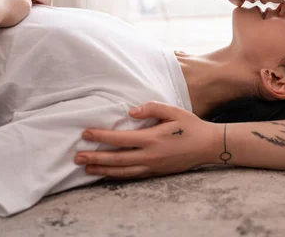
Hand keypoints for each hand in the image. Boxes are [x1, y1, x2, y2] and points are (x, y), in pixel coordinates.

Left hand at [75, 102, 221, 178]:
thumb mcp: (174, 111)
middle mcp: (150, 156)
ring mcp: (153, 167)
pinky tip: (107, 174)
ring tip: (86, 168)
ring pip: (122, 171)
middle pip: (116, 159)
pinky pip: (132, 176)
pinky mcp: (156, 173)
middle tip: (76, 157)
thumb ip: (152, 108)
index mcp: (152, 139)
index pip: (120, 139)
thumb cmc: (191, 126)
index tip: (85, 134)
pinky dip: (117, 176)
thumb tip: (131, 111)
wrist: (208, 146)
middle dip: (95, 158)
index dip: (101, 137)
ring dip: (103, 170)